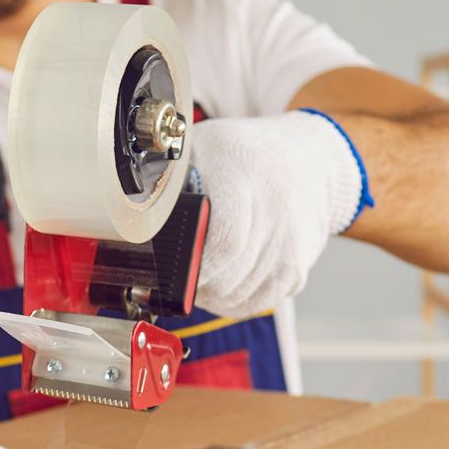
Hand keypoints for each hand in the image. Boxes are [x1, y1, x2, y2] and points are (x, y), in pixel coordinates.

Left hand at [189, 111, 366, 316]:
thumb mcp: (203, 145)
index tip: (175, 273)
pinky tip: (223, 290)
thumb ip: (173, 177)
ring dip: (214, 298)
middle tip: (178, 283)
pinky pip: (262, 300)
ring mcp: (292, 241)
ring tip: (199, 284)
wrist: (310, 158)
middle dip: (198, 287)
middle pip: (231, 274)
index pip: (225, 241)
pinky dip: (237, 303)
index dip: (197, 267)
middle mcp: (275, 209)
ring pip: (243, 294)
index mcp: (243, 173)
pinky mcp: (300, 265)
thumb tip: (138, 215)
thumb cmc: (244, 153)